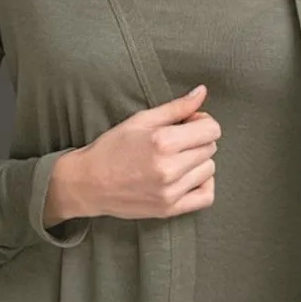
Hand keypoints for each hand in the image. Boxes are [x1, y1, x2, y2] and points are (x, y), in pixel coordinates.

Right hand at [79, 84, 220, 219]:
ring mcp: (170, 191)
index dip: (203, 122)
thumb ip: (177, 107)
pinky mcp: (169, 209)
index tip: (189, 123)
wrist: (89, 182)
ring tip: (178, 158)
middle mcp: (169, 168)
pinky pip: (206, 197)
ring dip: (199, 161)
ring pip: (209, 170)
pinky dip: (203, 184)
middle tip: (179, 140)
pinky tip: (189, 177)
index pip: (211, 130)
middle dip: (199, 140)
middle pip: (210, 148)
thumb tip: (202, 92)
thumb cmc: (113, 147)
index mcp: (162, 141)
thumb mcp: (142, 119)